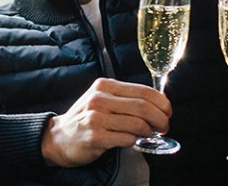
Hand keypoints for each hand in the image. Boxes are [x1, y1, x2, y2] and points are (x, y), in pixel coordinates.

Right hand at [40, 78, 173, 167]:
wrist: (59, 138)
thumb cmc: (86, 119)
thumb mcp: (103, 100)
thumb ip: (127, 98)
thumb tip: (161, 101)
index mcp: (105, 86)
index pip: (144, 90)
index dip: (162, 103)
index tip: (168, 112)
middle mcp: (100, 99)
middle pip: (144, 107)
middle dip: (161, 119)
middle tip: (164, 127)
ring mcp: (96, 118)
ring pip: (138, 124)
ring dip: (148, 132)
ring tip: (147, 134)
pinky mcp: (96, 137)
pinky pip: (127, 139)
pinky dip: (134, 141)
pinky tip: (130, 140)